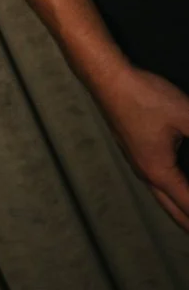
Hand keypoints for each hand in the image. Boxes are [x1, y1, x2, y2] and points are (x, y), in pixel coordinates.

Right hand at [92, 62, 188, 230]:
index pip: (188, 205)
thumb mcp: (186, 115)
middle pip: (173, 210)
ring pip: (161, 197)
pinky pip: (155, 182)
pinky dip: (170, 193)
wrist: (108, 78)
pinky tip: (173, 184)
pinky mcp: (133, 149)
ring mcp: (136, 162)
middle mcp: (145, 172)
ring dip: (179, 209)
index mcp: (159, 171)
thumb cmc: (143, 96)